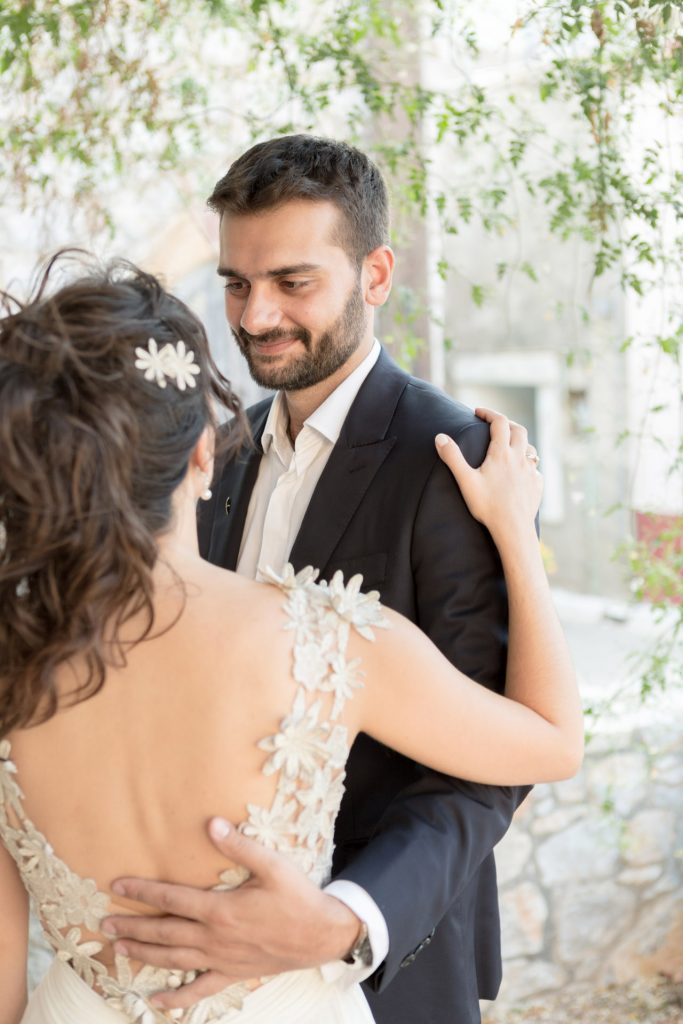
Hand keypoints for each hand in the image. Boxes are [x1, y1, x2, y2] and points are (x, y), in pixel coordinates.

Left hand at [102, 818, 359, 1011]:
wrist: (321, 935)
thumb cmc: (297, 896)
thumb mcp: (272, 865)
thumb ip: (240, 846)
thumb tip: (211, 824)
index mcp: (220, 910)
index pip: (172, 898)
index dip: (143, 890)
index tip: (117, 885)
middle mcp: (215, 938)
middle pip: (165, 932)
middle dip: (133, 925)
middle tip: (105, 922)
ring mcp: (221, 959)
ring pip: (174, 959)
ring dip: (145, 954)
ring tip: (119, 948)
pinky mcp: (232, 974)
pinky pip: (200, 990)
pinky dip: (177, 999)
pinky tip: (157, 1002)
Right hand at [435, 407, 542, 544]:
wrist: (513, 529)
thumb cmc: (488, 506)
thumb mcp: (466, 481)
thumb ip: (453, 457)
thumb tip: (440, 437)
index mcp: (502, 453)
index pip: (499, 422)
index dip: (489, 413)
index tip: (478, 412)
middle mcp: (519, 458)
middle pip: (519, 430)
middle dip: (507, 423)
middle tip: (495, 425)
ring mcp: (530, 471)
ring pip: (530, 448)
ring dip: (520, 442)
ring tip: (509, 446)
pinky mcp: (537, 484)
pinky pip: (534, 468)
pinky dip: (526, 464)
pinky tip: (520, 472)